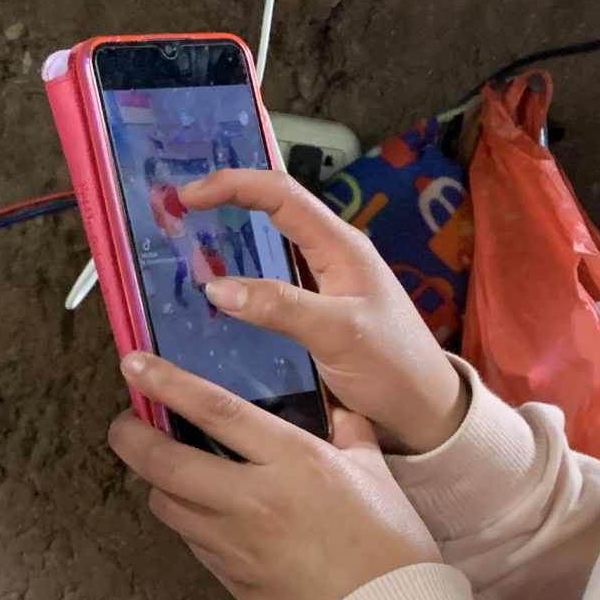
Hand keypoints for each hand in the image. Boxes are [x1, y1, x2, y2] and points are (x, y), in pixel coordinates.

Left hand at [110, 353, 439, 599]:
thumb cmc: (390, 544)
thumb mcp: (375, 474)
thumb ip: (349, 434)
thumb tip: (338, 411)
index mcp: (293, 461)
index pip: (215, 411)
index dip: (167, 384)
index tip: (134, 365)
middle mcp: (254, 499)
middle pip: (167, 462)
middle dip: (132, 438)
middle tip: (123, 424)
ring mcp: (236, 543)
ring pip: (169, 505)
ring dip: (158, 483)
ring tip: (164, 469)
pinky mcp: (232, 579)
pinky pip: (193, 541)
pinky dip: (187, 521)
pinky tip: (200, 512)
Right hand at [175, 168, 469, 454]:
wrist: (424, 414)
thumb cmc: (394, 367)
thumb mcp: (338, 333)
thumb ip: (281, 307)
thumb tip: (216, 287)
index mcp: (341, 246)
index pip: (280, 194)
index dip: (232, 185)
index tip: (187, 196)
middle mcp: (329, 257)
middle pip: (269, 212)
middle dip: (222, 205)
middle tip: (175, 216)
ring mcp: (320, 286)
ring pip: (266, 250)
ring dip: (226, 244)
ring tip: (182, 250)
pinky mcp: (313, 315)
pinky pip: (268, 287)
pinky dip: (237, 284)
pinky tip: (211, 300)